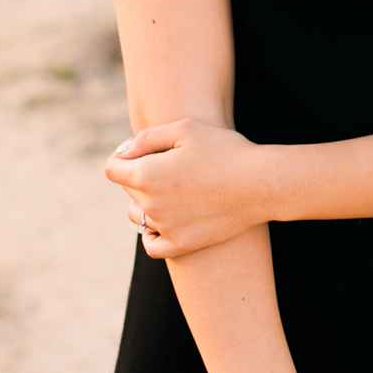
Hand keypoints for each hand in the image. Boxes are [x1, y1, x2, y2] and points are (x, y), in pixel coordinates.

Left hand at [105, 119, 267, 256]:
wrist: (259, 183)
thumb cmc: (224, 150)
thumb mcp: (184, 128)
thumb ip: (146, 138)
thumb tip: (124, 152)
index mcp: (145, 174)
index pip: (113, 169)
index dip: (123, 157)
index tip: (140, 152)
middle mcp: (150, 204)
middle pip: (128, 190)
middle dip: (140, 175)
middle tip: (170, 165)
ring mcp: (165, 227)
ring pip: (137, 216)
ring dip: (145, 202)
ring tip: (171, 190)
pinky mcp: (182, 245)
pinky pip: (151, 245)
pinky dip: (151, 234)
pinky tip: (163, 221)